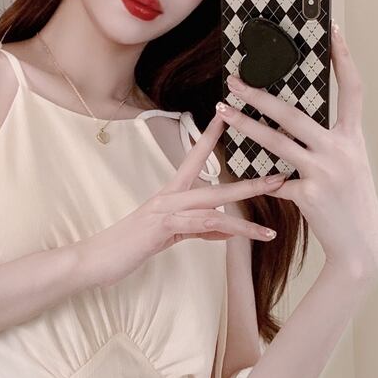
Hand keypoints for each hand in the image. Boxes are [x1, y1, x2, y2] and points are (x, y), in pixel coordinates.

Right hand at [78, 113, 285, 288]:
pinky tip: (238, 238)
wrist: (97, 259)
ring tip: (270, 229)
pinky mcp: (161, 227)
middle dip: (250, 183)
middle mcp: (169, 196)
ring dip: (244, 218)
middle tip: (280, 178)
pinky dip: (221, 232)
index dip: (211, 138)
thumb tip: (224, 229)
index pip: (194, 159)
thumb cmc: (129, 246)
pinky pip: (198, 226)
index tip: (229, 118)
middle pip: (216, 184)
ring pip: (212, 207)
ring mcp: (165, 210)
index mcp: (170, 194)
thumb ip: (197, 229)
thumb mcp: (169, 236)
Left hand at [218, 24, 377, 283]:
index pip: (353, 88)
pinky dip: (263, 180)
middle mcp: (342, 149)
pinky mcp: (309, 194)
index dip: (344, 56)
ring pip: (276, 141)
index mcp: (353, 138)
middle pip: (295, 113)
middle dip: (261, 94)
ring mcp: (325, 171)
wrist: (362, 246)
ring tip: (222, 111)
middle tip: (235, 79)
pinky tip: (249, 180)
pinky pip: (275, 180)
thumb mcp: (348, 165)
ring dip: (245, 125)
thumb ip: (327, 143)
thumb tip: (295, 124)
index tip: (332, 27)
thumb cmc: (350, 202)